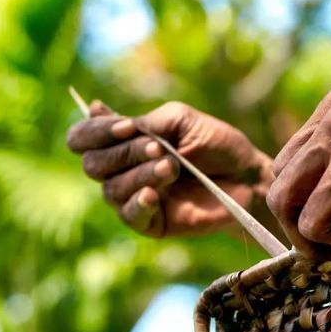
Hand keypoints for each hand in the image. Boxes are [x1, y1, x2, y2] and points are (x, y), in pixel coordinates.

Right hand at [67, 101, 274, 237]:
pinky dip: (137, 202)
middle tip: (160, 149)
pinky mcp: (149, 222)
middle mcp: (121, 170)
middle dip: (124, 153)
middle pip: (92, 164)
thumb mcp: (180, 120)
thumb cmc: (215, 144)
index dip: (95, 132)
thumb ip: (142, 121)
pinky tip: (152, 195)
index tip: (128, 127)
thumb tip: (94, 109)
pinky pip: (128, 215)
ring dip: (140, 174)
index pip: (83, 137)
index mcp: (123, 141)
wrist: (247, 175)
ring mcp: (133, 197)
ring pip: (111, 189)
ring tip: (172, 168)